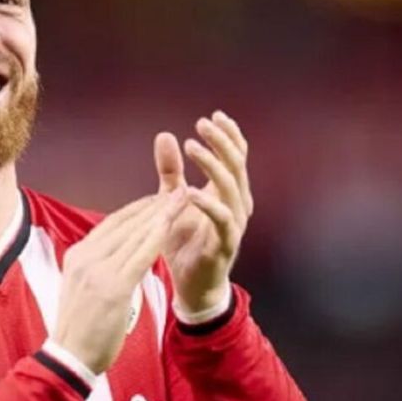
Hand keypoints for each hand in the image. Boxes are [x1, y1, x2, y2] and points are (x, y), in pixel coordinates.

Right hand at [53, 191, 187, 373]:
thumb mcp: (82, 288)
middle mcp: (85, 257)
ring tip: (181, 197)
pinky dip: (158, 235)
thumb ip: (98, 267)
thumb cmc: (81, 329)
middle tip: (176, 189)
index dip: (137, 209)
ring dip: (161, 213)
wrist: (70, 357)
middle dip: (153, 204)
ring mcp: (97, 270)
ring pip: (135, 234)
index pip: (111, 224)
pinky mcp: (113, 287)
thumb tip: (118, 255)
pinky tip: (172, 223)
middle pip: (125, 222)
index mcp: (77, 255)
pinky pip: (141, 254)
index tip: (157, 199)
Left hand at [153, 110, 252, 312]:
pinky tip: (191, 191)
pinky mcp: (225, 244)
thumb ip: (171, 171)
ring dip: (212, 164)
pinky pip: (222, 220)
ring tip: (193, 147)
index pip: (237, 156)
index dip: (229, 135)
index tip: (214, 115)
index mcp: (228, 192)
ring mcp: (234, 224)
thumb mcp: (172, 200)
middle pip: (237, 165)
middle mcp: (236, 204)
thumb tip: (164, 135)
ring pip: (231, 187)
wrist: (192, 285)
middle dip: (221, 142)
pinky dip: (208, 204)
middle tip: (202, 124)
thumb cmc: (185, 242)